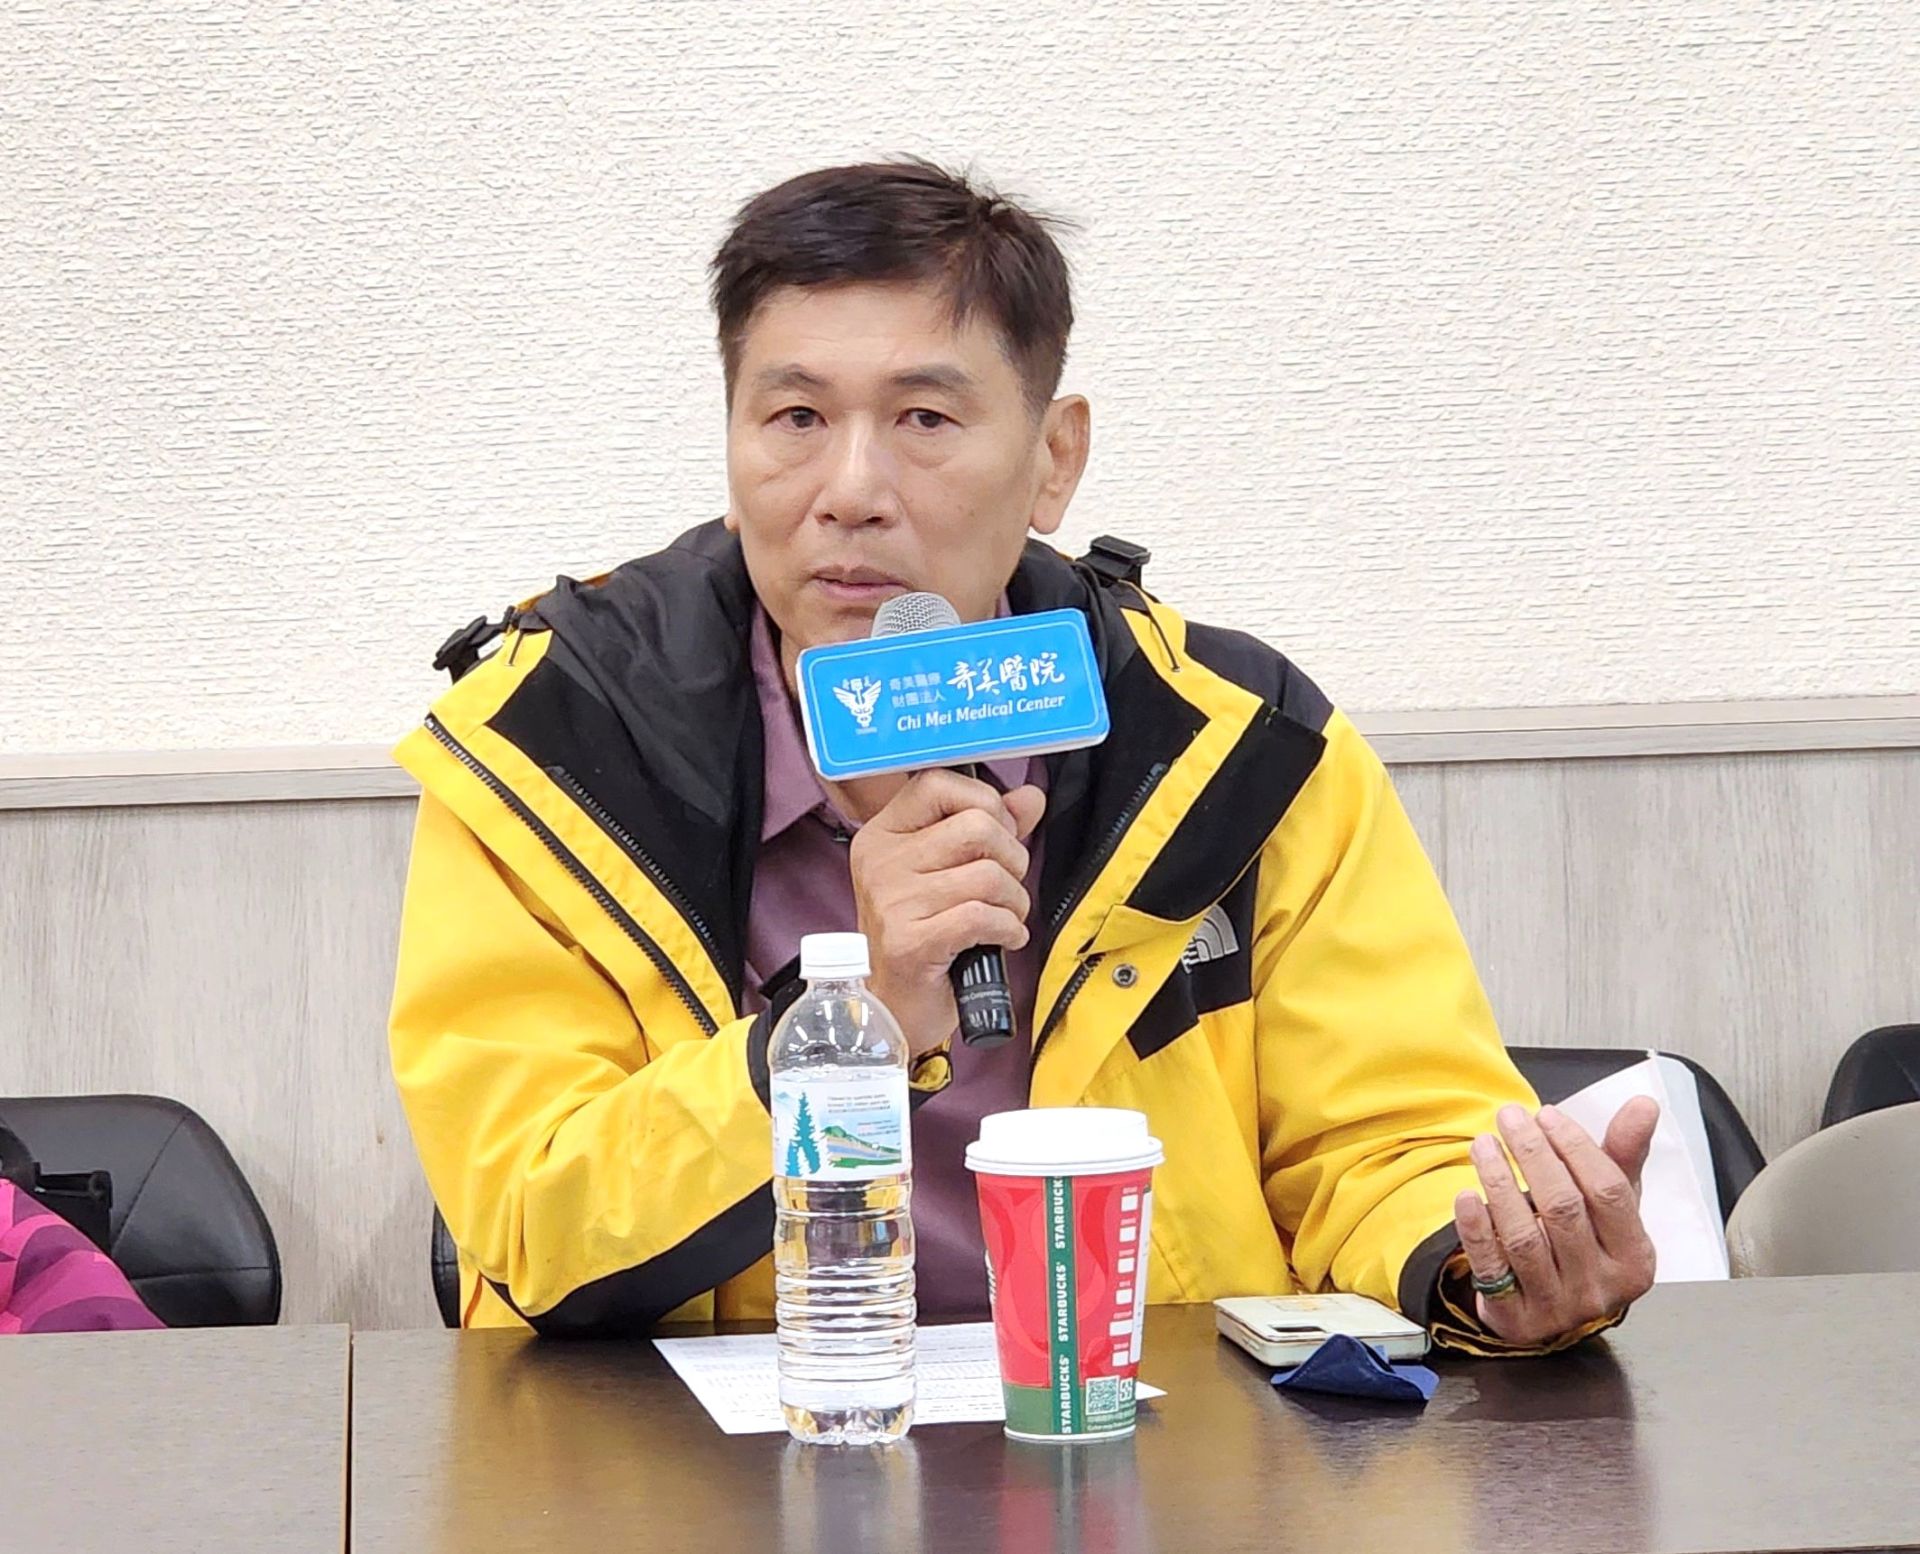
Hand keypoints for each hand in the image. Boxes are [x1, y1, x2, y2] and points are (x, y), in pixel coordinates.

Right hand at [849, 769, 1045, 1057]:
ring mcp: (891, 902)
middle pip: (976, 826)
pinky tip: (1003, 938)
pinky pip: (983, 916)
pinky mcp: (909, 942)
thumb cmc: (925, 935)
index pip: (938, 783)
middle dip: (1011, 858)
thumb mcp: (952, 873)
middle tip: (1006, 886)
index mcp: (884, 834)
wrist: (896, 1007)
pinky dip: (1009, 929)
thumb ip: (992, 828)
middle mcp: (881, 861)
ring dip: (1014, 901)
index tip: (997, 835)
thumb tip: (1031, 796)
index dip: (984, 802)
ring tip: (1005, 917)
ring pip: (988, 874)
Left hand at [1452, 1098, 1659, 1346]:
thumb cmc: (1586, 1242)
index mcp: (1634, 1257)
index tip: (1546, 1114)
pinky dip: (1476, 1229)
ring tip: (1482, 1144)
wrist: (1551, 1308)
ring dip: (1499, 1183)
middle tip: (1509, 1117)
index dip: (1576, 1147)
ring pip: (1524, 1237)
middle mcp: (1600, 1287)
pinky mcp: (1515, 1319)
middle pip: (1564, 1209)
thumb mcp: (1612, 1205)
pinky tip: (1465, 1195)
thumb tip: (1644, 1104)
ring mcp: (1557, 1307)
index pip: (1608, 1192)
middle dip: (1532, 1154)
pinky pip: (1492, 1268)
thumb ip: (1624, 1155)